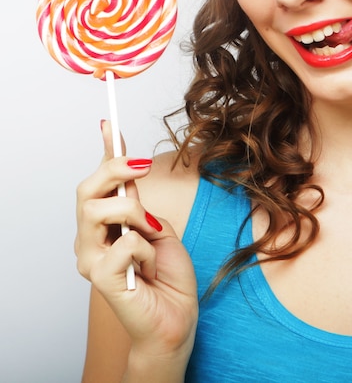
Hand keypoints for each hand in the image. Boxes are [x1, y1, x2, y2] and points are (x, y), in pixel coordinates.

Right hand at [75, 122, 197, 372]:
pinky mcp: (100, 279)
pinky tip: (150, 267)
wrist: (176, 318)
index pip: (98, 182)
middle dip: (116, 170)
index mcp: (106, 225)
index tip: (109, 123)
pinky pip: (124, 243)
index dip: (105, 151)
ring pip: (99, 211)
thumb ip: (141, 202)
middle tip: (143, 166)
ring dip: (135, 213)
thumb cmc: (167, 276)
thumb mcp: (159, 227)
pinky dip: (147, 249)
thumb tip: (132, 167)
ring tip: (153, 232)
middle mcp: (90, 240)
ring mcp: (91, 259)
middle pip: (86, 190)